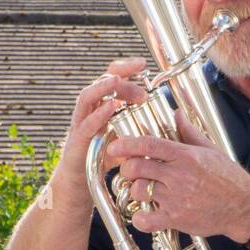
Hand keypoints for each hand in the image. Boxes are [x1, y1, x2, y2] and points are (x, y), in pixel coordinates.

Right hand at [55, 55, 148, 191]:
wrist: (80, 185)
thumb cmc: (105, 160)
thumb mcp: (128, 138)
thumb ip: (143, 125)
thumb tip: (172, 118)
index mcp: (102, 106)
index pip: (112, 79)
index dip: (125, 69)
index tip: (143, 63)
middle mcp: (89, 111)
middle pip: (100, 83)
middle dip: (120, 75)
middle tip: (139, 73)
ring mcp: (81, 124)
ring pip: (87, 97)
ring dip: (104, 88)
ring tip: (118, 81)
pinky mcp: (77, 141)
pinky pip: (86, 124)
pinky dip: (99, 114)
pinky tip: (112, 107)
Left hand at [106, 108, 249, 241]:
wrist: (244, 207)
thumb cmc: (229, 178)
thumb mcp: (211, 150)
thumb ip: (189, 132)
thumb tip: (177, 114)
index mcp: (186, 156)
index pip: (148, 145)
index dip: (126, 145)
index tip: (115, 147)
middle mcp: (179, 176)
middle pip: (137, 168)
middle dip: (127, 169)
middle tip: (130, 171)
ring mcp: (176, 199)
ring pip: (139, 191)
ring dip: (135, 191)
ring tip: (143, 191)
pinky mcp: (177, 219)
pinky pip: (147, 220)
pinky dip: (140, 219)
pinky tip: (145, 214)